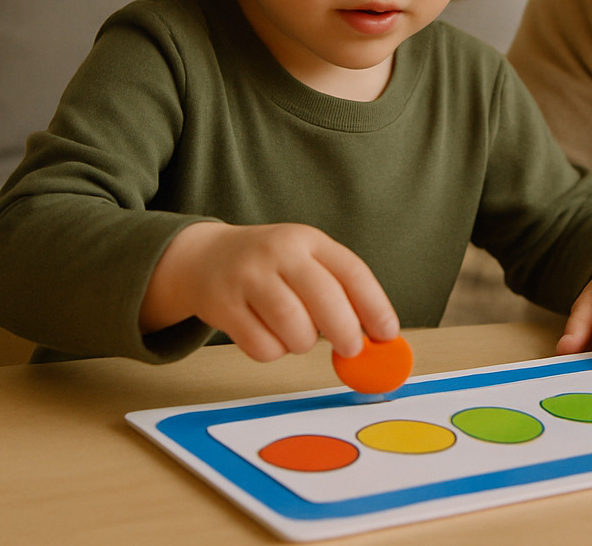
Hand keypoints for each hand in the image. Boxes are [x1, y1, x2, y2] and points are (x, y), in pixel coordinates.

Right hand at [140, 221, 398, 361]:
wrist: (203, 257)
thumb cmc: (269, 266)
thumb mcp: (304, 260)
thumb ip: (339, 291)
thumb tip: (378, 337)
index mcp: (307, 240)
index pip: (352, 272)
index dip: (376, 307)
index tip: (388, 334)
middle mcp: (278, 253)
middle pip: (325, 299)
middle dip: (346, 332)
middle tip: (352, 349)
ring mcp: (248, 277)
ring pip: (294, 328)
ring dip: (303, 343)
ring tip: (297, 333)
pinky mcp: (223, 306)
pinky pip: (262, 347)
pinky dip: (272, 351)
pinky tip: (266, 334)